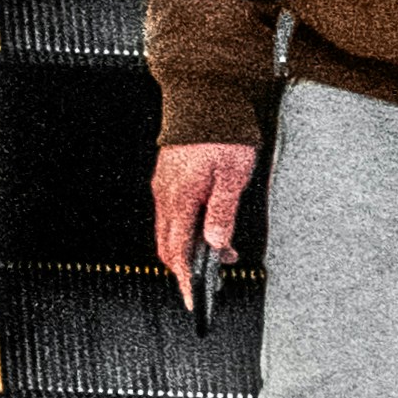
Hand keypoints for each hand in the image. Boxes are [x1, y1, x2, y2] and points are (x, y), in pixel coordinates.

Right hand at [152, 140, 255, 293]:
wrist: (206, 98)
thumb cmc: (222, 132)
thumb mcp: (232, 177)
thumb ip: (223, 213)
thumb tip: (216, 244)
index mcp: (181, 198)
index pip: (179, 251)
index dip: (186, 279)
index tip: (192, 299)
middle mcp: (166, 194)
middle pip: (169, 246)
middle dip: (188, 268)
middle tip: (211, 281)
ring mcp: (164, 186)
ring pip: (169, 232)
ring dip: (190, 249)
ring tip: (221, 252)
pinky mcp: (168, 179)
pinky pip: (171, 215)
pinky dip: (186, 230)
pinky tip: (207, 229)